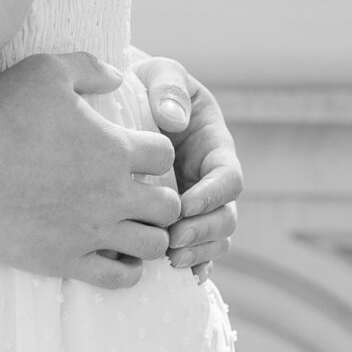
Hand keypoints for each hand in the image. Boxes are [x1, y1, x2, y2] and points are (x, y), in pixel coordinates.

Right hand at [0, 52, 180, 289]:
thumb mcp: (45, 71)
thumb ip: (89, 68)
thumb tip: (117, 76)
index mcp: (113, 148)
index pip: (166, 157)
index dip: (155, 155)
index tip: (135, 156)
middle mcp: (112, 193)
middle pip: (169, 206)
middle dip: (159, 200)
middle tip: (137, 196)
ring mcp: (91, 230)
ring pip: (152, 246)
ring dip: (147, 236)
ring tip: (128, 228)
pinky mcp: (66, 259)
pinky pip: (118, 279)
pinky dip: (125, 271)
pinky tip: (111, 256)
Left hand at [132, 55, 242, 278]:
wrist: (123, 98)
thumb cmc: (146, 82)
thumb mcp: (161, 73)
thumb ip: (170, 89)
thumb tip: (173, 120)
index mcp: (215, 146)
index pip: (229, 178)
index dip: (212, 196)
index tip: (184, 205)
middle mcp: (210, 179)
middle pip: (226, 217)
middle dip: (204, 232)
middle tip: (173, 241)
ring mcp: (197, 201)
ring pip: (215, 238)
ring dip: (198, 252)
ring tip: (169, 259)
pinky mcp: (179, 217)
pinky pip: (195, 247)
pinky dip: (195, 264)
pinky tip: (180, 277)